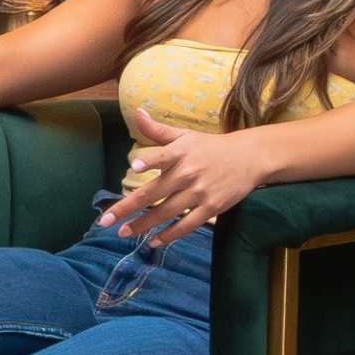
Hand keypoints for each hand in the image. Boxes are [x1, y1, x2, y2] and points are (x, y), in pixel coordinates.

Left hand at [102, 123, 278, 251]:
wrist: (248, 158)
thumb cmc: (210, 146)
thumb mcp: (185, 136)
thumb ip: (158, 131)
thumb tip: (137, 112)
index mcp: (180, 153)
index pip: (162, 156)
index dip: (148, 161)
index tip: (134, 167)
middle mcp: (188, 173)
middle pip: (153, 193)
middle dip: (128, 208)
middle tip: (105, 221)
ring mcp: (199, 192)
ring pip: (166, 213)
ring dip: (143, 225)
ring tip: (124, 233)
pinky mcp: (211, 208)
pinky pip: (186, 225)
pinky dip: (170, 235)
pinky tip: (153, 241)